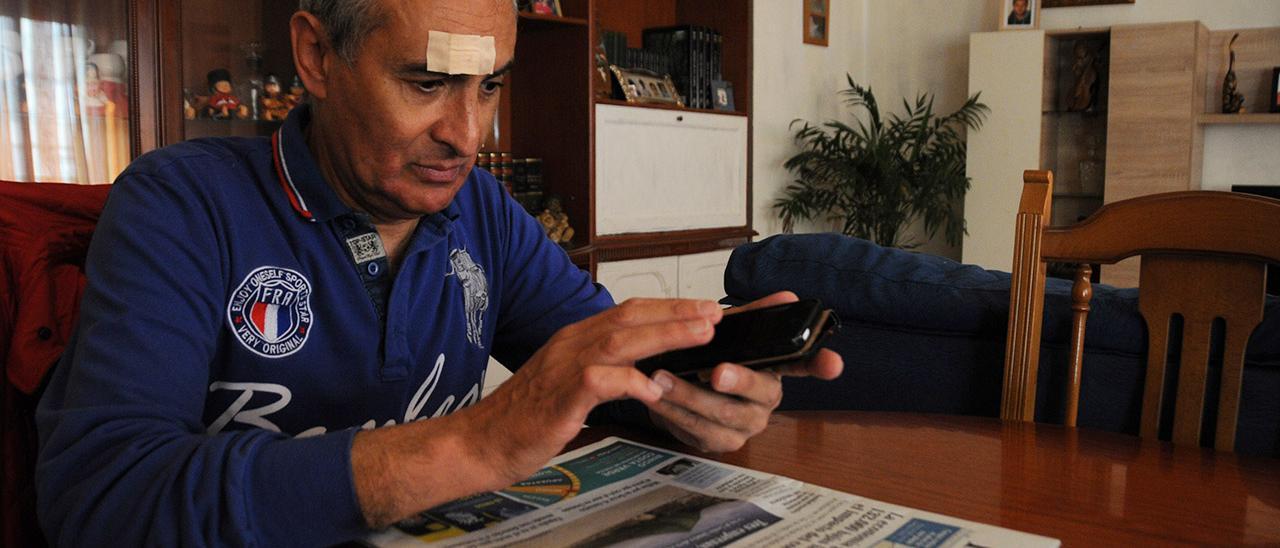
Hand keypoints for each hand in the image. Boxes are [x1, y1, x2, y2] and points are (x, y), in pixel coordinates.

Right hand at [351, 298, 724, 526]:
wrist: (480, 442)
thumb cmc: (525, 418)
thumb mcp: (568, 385)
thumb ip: (601, 371)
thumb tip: (642, 368)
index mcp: (573, 339)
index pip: (627, 312)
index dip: (667, 308)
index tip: (701, 309)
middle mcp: (570, 344)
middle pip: (629, 318)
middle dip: (676, 313)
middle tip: (715, 313)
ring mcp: (563, 368)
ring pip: (620, 341)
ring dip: (664, 335)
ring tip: (701, 335)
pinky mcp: (559, 397)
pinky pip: (598, 382)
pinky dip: (628, 381)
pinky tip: (653, 388)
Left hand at [645, 291, 843, 452]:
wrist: (681, 388)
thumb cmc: (712, 358)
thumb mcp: (731, 333)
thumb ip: (756, 315)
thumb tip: (787, 297)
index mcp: (775, 369)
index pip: (806, 365)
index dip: (820, 365)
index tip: (833, 364)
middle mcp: (766, 400)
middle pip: (758, 392)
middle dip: (737, 381)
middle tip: (717, 371)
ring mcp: (744, 425)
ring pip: (719, 414)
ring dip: (688, 396)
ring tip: (663, 377)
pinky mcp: (718, 442)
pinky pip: (695, 429)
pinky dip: (672, 412)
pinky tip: (654, 396)